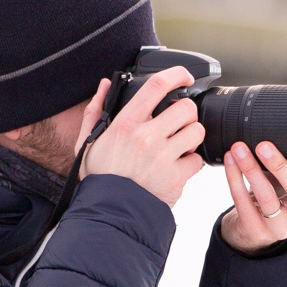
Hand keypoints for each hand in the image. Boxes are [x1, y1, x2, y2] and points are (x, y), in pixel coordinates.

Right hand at [79, 68, 205, 206]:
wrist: (108, 211)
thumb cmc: (100, 176)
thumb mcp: (88, 141)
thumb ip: (96, 110)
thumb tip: (105, 85)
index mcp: (126, 123)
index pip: (157, 85)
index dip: (177, 74)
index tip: (184, 76)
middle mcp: (146, 137)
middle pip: (186, 108)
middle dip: (187, 113)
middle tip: (179, 123)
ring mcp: (163, 157)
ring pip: (197, 131)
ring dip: (192, 137)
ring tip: (179, 145)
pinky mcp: (175, 177)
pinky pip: (197, 160)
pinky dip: (190, 164)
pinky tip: (176, 167)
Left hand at [220, 140, 286, 252]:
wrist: (253, 225)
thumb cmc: (276, 196)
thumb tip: (276, 133)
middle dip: (279, 167)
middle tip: (263, 146)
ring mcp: (278, 226)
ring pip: (267, 197)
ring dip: (251, 169)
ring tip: (239, 149)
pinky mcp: (255, 229)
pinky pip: (243, 201)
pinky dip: (234, 177)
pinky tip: (230, 161)